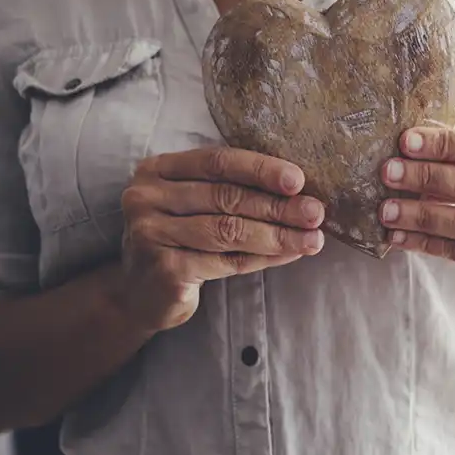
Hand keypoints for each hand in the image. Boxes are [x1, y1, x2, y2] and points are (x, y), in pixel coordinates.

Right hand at [115, 147, 325, 332]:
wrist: (139, 293)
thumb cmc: (179, 239)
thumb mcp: (193, 205)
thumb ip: (230, 190)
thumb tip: (297, 190)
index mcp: (157, 170)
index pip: (217, 161)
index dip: (260, 169)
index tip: (298, 180)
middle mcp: (147, 198)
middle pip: (226, 197)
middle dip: (278, 205)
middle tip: (315, 213)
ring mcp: (152, 234)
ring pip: (229, 231)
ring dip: (278, 234)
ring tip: (312, 239)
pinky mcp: (165, 270)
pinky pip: (227, 261)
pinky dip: (264, 258)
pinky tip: (289, 255)